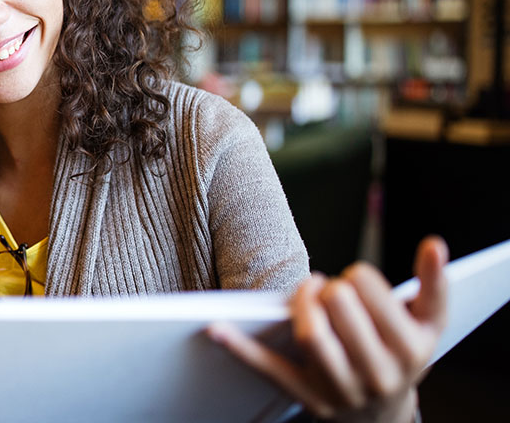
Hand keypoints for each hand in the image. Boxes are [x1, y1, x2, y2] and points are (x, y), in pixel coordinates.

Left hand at [208, 236, 447, 421]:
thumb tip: (433, 244)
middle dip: (331, 290)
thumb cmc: (402, 353)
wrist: (384, 416)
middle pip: (340, 311)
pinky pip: (271, 370)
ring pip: (312, 336)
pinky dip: (241, 349)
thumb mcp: (429, 323)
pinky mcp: (308, 398)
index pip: (371, 294)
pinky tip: (216, 328)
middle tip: (332, 289)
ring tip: (308, 293)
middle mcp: (378, 373)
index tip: (356, 280)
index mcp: (410, 348)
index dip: (358, 277)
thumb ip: (435, 283)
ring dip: (302, 305)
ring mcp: (342, 388)